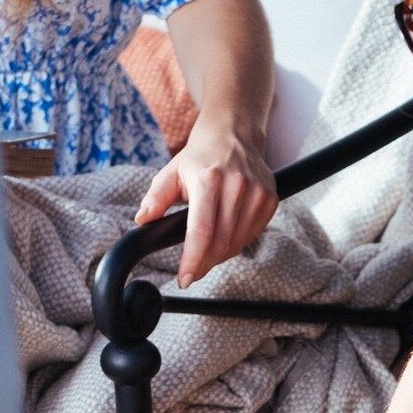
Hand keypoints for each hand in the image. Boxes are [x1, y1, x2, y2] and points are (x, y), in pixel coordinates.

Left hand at [136, 111, 277, 288]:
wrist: (234, 133)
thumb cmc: (200, 156)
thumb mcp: (172, 172)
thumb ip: (156, 198)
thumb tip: (142, 221)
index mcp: (208, 179)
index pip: (201, 231)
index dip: (193, 260)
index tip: (184, 279)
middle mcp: (236, 186)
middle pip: (220, 243)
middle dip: (204, 263)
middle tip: (192, 272)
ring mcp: (257, 193)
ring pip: (237, 243)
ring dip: (219, 255)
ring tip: (206, 253)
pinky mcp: (270, 200)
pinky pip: (251, 235)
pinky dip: (236, 243)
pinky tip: (225, 237)